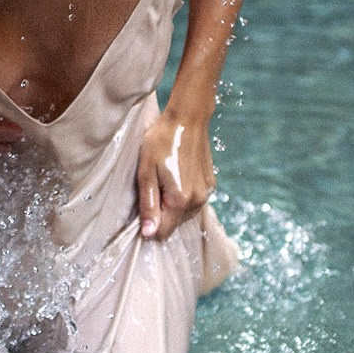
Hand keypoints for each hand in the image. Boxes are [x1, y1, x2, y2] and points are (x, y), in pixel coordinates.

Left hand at [136, 110, 213, 237]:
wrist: (187, 118)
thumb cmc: (161, 141)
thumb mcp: (146, 172)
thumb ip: (148, 205)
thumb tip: (148, 234)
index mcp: (181, 200)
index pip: (162, 232)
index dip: (148, 224)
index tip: (142, 205)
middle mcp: (197, 201)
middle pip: (174, 224)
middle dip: (160, 213)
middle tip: (153, 186)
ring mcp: (207, 193)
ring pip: (184, 214)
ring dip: (172, 205)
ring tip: (164, 179)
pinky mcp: (210, 184)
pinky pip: (193, 202)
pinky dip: (183, 196)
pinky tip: (176, 176)